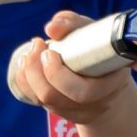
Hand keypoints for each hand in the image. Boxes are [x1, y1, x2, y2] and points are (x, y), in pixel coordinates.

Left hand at [9, 10, 136, 124]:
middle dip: (37, 72)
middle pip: (57, 97)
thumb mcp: (95, 32)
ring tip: (27, 54)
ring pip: (46, 101)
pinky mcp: (64, 112)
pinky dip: (26, 83)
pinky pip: (39, 102)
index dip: (59, 74)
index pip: (84, 92)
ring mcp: (79, 111)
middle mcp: (96, 103)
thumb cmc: (103, 50)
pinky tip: (24, 65)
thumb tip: (51, 28)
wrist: (111, 78)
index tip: (49, 50)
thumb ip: (74, 24)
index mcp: (112, 84)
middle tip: (37, 46)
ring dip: (29, 75)